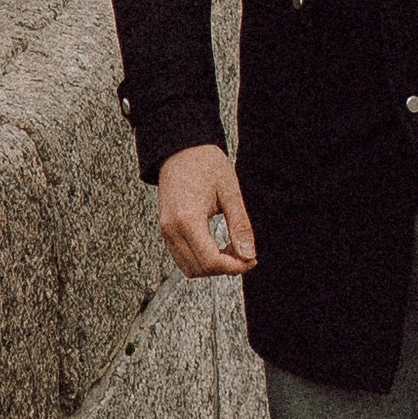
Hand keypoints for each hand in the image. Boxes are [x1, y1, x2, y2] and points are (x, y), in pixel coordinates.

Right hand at [159, 142, 256, 278]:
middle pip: (199, 269)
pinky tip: (216, 246)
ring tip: (231, 249)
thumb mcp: (230, 191)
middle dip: (225, 268)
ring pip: (188, 268)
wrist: (181, 149)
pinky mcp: (166, 230)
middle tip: (245, 254)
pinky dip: (200, 259)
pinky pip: (182, 257)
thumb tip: (248, 254)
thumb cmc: (205, 163)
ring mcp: (166, 231)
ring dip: (212, 266)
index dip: (234, 266)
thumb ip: (240, 225)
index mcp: (188, 219)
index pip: (210, 260)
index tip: (251, 260)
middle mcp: (172, 229)